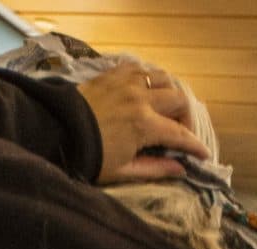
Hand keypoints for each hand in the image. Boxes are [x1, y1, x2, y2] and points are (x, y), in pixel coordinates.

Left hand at [76, 64, 208, 184]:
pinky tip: (146, 91)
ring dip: (170, 94)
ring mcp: (128, 82)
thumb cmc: (86, 157)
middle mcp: (141, 99)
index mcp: (144, 125)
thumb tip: (181, 169)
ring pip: (164, 79)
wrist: (52, 134)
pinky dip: (150, 79)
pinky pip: (142, 69)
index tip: (204, 155)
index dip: (195, 145)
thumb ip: (154, 169)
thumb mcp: (121, 171)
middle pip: (179, 101)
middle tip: (179, 132)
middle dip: (185, 118)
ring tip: (165, 109)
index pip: (180, 134)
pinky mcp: (114, 74)